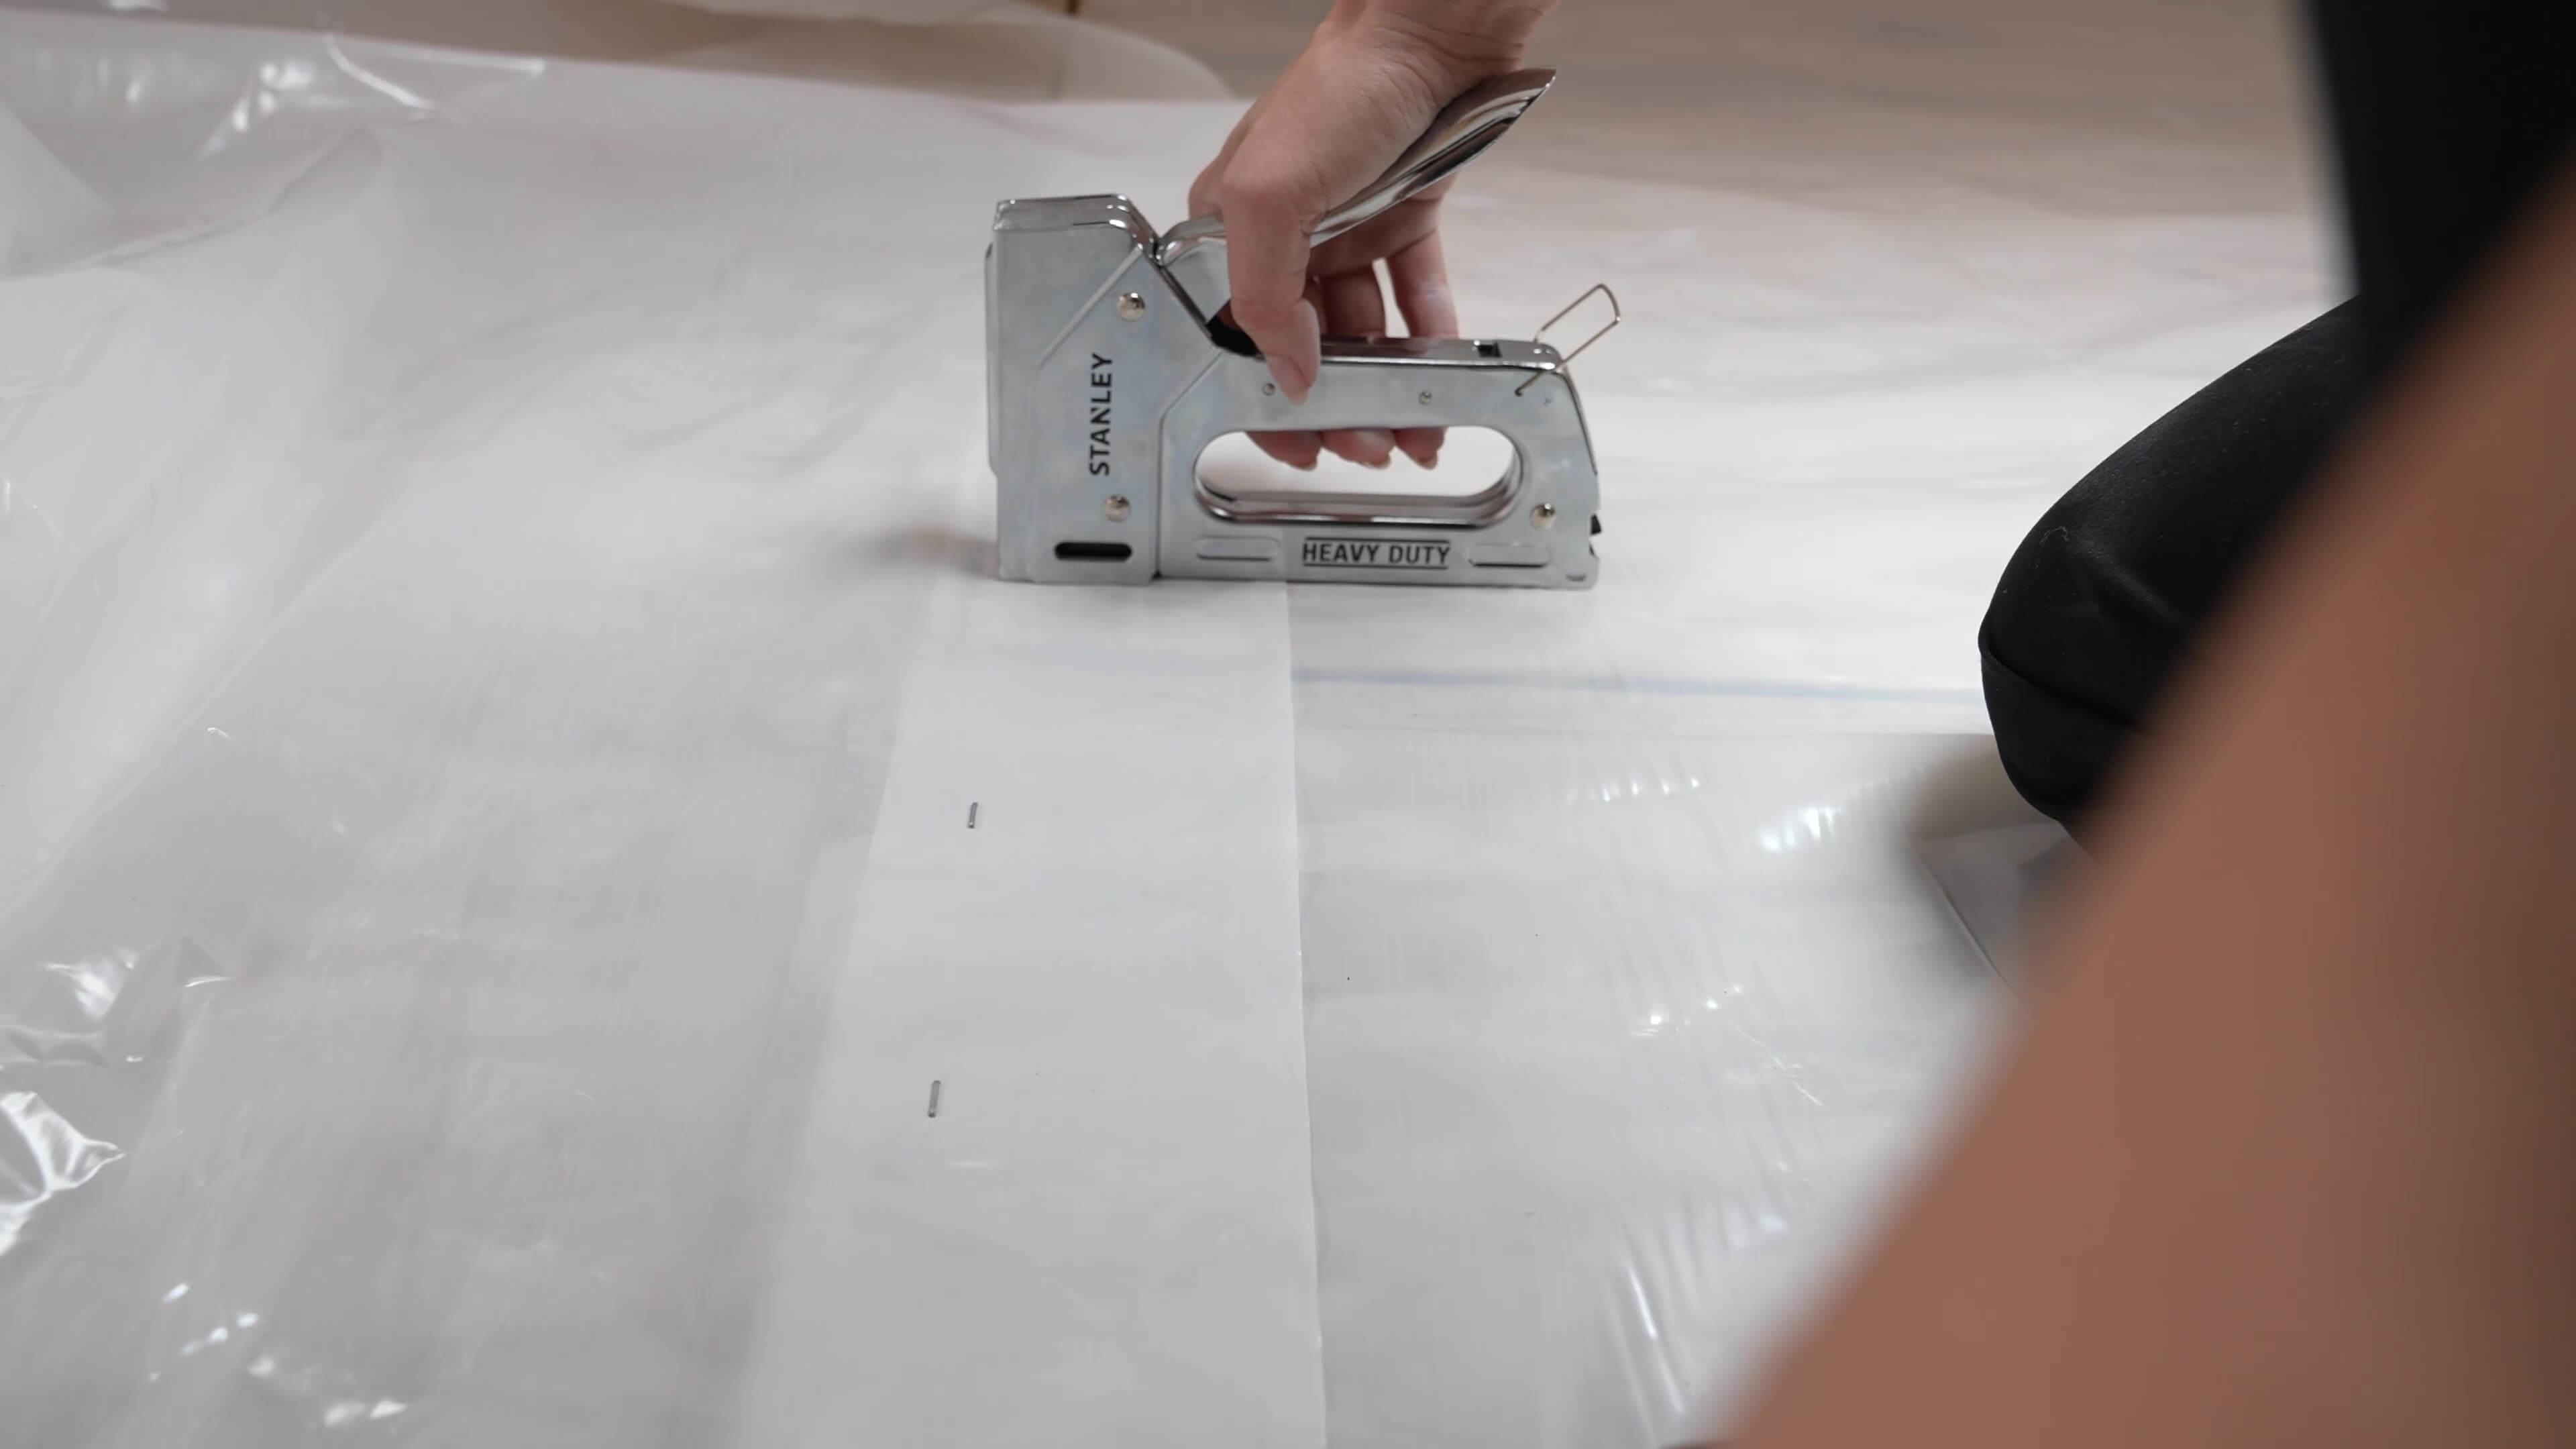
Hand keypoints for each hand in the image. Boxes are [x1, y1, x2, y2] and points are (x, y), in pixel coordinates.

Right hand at [1187, 0, 1555, 469]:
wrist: (1433, 35)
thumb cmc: (1341, 90)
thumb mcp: (1271, 193)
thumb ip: (1267, 294)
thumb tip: (1287, 371)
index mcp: (1228, 225)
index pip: (1231, 332)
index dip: (1257, 394)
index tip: (1288, 442)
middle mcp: (1285, 232)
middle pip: (1302, 341)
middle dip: (1331, 403)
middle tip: (1361, 447)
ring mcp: (1346, 227)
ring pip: (1361, 328)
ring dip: (1383, 383)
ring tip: (1410, 429)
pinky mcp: (1404, 217)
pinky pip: (1414, 293)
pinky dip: (1426, 336)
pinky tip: (1439, 374)